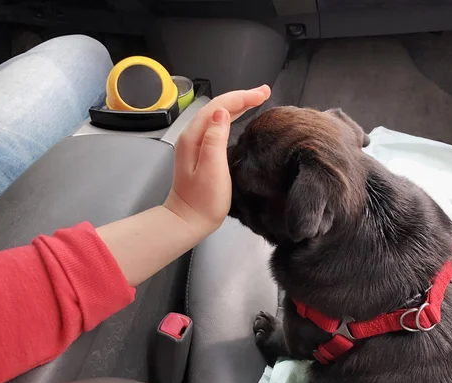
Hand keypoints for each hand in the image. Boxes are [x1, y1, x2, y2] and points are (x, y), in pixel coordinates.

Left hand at [164, 86, 270, 230]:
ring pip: (217, 115)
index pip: (219, 106)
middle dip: (242, 97)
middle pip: (218, 107)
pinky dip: (231, 117)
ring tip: (256, 99)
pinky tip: (239, 117)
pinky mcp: (200, 152)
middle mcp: (192, 135)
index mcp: (194, 136)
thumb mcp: (211, 169)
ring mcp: (194, 143)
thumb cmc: (203, 200)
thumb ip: (215, 138)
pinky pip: (217, 126)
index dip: (242, 97)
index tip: (263, 94)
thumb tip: (222, 112)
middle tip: (264, 93)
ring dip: (237, 105)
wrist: (187, 221)